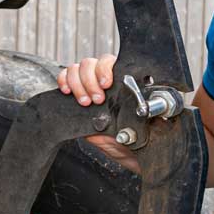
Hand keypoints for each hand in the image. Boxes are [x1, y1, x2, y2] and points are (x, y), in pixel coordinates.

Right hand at [57, 52, 140, 173]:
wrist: (123, 151)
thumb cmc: (136, 136)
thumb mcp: (145, 123)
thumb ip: (146, 111)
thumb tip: (148, 102)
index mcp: (123, 81)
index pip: (109, 62)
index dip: (105, 69)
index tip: (106, 84)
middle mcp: (104, 80)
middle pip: (89, 64)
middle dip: (90, 81)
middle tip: (96, 100)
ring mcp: (88, 86)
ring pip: (76, 69)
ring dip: (77, 84)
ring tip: (85, 102)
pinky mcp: (74, 95)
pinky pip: (64, 78)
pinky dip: (64, 82)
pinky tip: (68, 92)